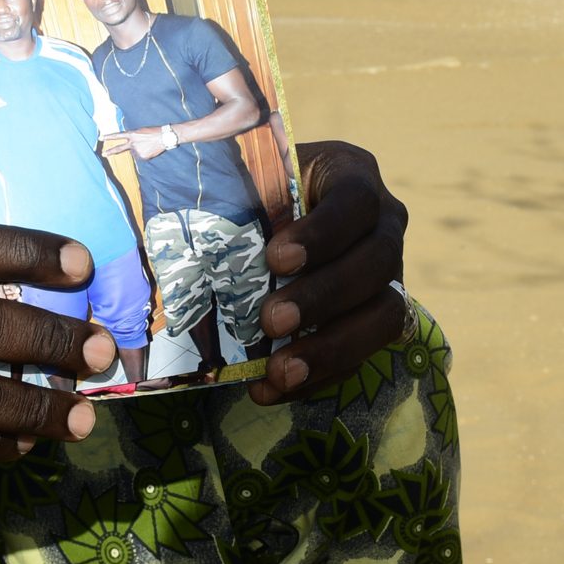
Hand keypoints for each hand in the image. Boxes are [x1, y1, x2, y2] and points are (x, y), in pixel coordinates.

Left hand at [100, 128, 168, 160]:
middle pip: (119, 148)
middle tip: (103, 154)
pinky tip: (150, 150)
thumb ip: (134, 138)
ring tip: (148, 145)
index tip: (100, 138)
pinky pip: (140, 157)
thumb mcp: (141, 131)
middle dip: (111, 151)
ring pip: (134, 153)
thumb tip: (131, 146)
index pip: (118, 136)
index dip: (109, 137)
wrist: (164, 137)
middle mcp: (133, 143)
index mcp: (132, 134)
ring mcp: (137, 151)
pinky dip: (144, 154)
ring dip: (139, 150)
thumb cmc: (153, 132)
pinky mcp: (142, 157)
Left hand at [249, 141, 409, 405]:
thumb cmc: (254, 192)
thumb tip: (173, 235)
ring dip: (332, 347)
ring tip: (280, 372)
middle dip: (325, 296)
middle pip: (378, 260)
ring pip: (385, 313)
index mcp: (352, 175)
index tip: (277, 259)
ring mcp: (390, 273)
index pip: (356, 199)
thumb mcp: (249, 182)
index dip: (324, 232)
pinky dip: (320, 376)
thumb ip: (234, 198)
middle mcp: (384, 222)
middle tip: (272, 320)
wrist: (272, 216)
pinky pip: (363, 354)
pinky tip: (273, 389)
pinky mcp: (378, 316)